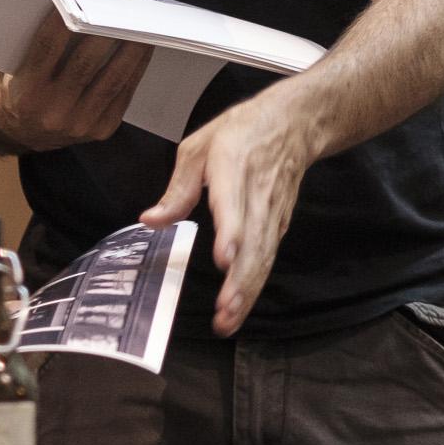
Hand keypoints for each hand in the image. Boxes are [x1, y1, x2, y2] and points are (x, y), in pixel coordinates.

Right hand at [0, 14, 152, 149]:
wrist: (26, 134)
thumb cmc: (24, 91)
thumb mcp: (18, 71)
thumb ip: (40, 48)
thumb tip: (73, 10)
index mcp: (26, 94)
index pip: (46, 49)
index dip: (61, 23)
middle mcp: (52, 112)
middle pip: (84, 65)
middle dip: (105, 34)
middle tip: (121, 10)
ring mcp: (79, 125)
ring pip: (110, 81)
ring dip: (131, 51)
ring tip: (142, 28)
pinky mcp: (100, 130)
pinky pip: (122, 96)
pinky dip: (135, 70)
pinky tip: (143, 51)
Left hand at [141, 88, 316, 335]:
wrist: (293, 124)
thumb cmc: (241, 132)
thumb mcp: (198, 147)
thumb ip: (176, 188)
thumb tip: (150, 220)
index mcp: (234, 168)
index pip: (234, 205)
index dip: (231, 234)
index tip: (223, 259)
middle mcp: (257, 194)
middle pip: (253, 242)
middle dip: (239, 280)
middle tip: (223, 312)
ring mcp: (272, 212)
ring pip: (263, 257)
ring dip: (247, 291)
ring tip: (228, 320)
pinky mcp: (278, 225)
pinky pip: (267, 259)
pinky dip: (255, 285)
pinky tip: (239, 308)